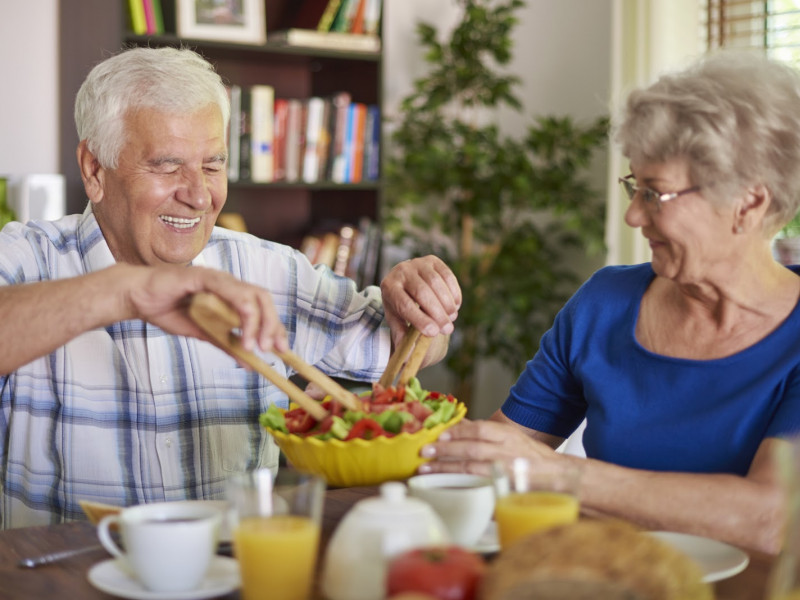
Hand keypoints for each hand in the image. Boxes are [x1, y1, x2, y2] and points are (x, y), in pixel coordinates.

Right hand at [123, 264, 287, 352]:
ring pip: (251, 295)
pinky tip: (239, 331)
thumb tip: (250, 364)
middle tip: (272, 350)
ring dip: (258, 322)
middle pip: (263, 298)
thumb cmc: (168, 310)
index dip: (275, 326)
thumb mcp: (203, 334)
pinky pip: (228, 291)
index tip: (282, 349)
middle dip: (273, 325)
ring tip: (254, 346)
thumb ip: (226, 344)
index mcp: (231, 294)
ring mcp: (217, 278)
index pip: (263, 307)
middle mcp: (229, 284)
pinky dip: (239, 311)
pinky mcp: (203, 276)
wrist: (138, 297)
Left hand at [380, 256, 461, 342]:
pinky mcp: (433, 260)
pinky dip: (454, 292)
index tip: (434, 333)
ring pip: (436, 283)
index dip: (420, 319)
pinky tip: (455, 305)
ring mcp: (417, 263)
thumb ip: (402, 336)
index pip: (404, 304)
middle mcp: (401, 271)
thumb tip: (408, 357)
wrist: (405, 282)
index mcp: (389, 287)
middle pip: (422, 292)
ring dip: (447, 303)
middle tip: (447, 329)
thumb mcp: (397, 321)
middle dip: (437, 313)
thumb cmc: (401, 306)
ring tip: (451, 318)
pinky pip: (447, 275)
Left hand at [418, 419, 559, 475]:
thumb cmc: (530, 456)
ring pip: (472, 468)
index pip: (481, 428)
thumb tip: (460, 425)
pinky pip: (479, 487)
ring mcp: (506, 472)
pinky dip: (461, 486)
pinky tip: (445, 487)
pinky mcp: (505, 489)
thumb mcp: (510, 437)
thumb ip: (487, 433)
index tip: (440, 433)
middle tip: (425, 451)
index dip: (459, 430)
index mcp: (508, 435)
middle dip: (446, 449)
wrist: (558, 476)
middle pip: (472, 448)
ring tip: (427, 469)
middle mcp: (507, 451)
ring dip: (447, 469)